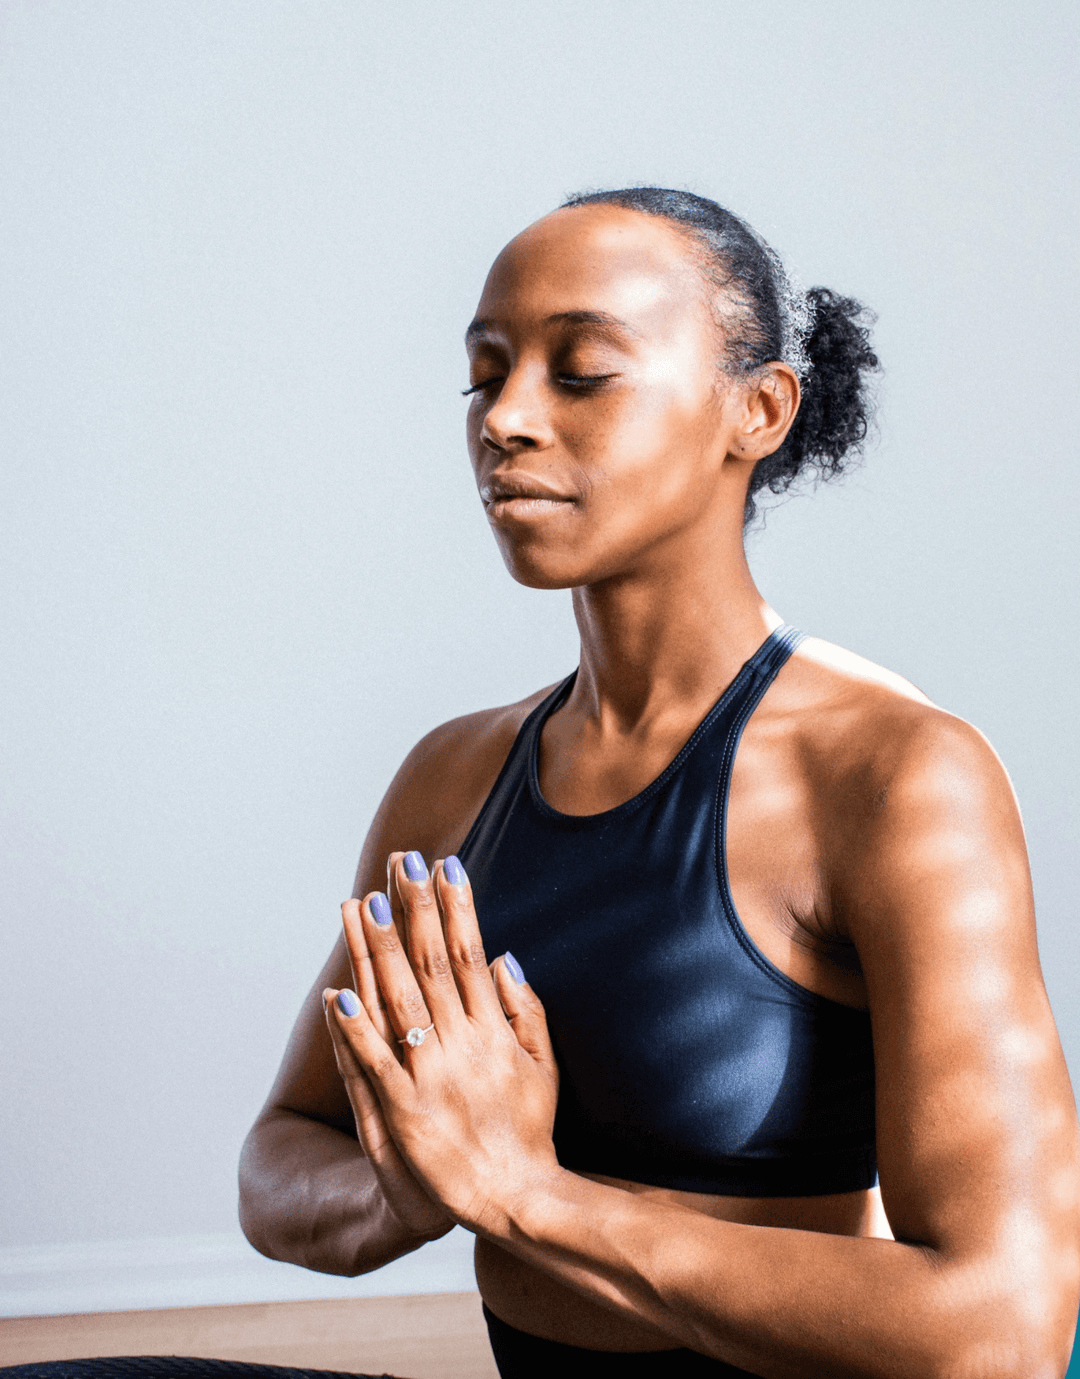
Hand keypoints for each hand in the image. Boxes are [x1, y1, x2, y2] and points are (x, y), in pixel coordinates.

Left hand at [327, 851, 559, 1234]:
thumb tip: (503, 958)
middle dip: (415, 909)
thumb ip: (526, 1010)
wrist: (516, 1199)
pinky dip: (355, 1030)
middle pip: (431, 965)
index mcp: (494, 1030)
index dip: (455, 907)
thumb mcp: (544, 1066)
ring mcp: (432, 1078)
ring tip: (362, 904)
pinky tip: (337, 993)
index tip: (444, 864)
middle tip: (400, 862)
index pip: (468, 953)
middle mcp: (463, 1045)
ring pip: (398, 1002)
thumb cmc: (528, 1132)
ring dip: (378, 951)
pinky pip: (374, 1066)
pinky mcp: (404, 1113)